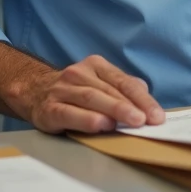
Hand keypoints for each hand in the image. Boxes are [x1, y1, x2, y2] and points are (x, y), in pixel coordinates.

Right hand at [13, 54, 164, 134]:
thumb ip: (121, 89)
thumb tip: (146, 99)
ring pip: (92, 98)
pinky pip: (70, 113)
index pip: (124, 81)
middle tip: (148, 120)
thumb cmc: (75, 92)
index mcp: (96, 66)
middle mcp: (79, 74)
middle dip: (131, 106)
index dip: (143, 98)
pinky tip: (101, 125)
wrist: (32, 91)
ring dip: (114, 110)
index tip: (157, 115)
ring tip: (132, 122)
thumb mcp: (99, 83)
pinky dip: (87, 119)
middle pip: (110, 89)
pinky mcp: (49, 108)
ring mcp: (62, 90)